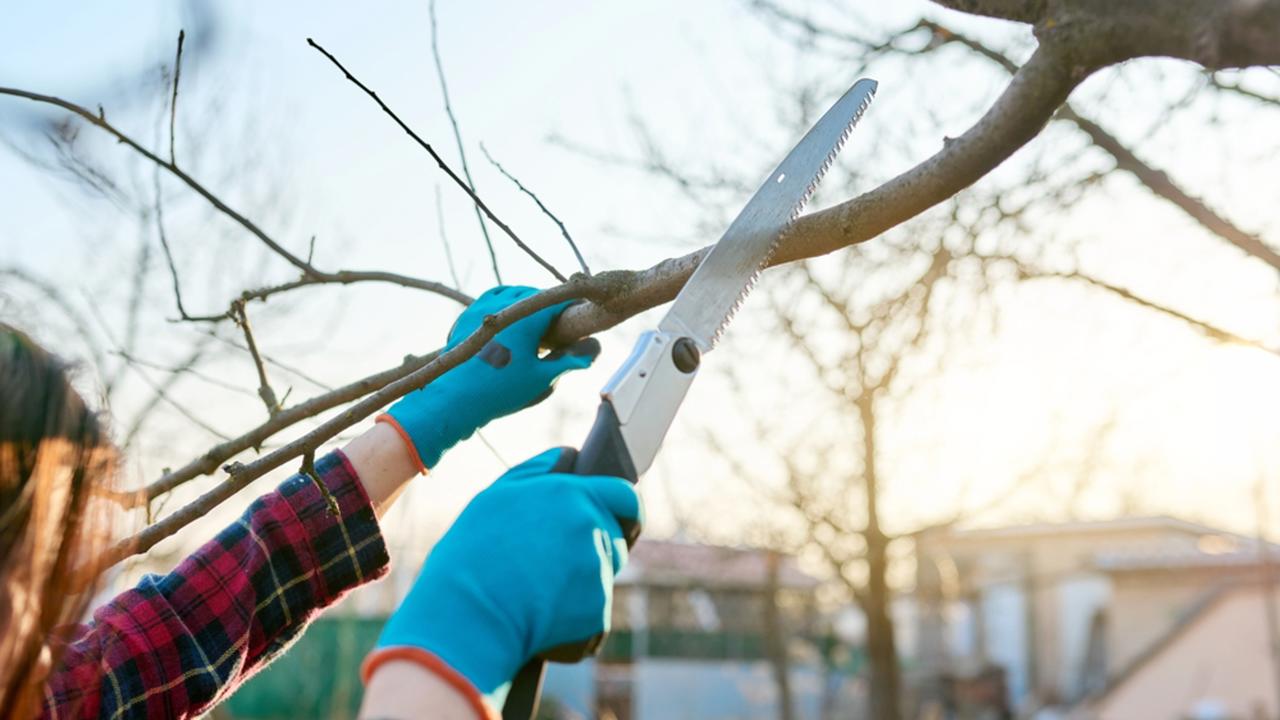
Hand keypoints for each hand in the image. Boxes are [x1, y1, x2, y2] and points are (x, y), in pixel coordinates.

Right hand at [362, 448, 640, 707]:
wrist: (468, 618)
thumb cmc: (473, 554)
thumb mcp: (497, 496)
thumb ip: (539, 471)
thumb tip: (569, 457)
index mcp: (573, 495)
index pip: (625, 495)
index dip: (625, 508)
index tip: (622, 517)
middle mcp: (593, 529)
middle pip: (615, 538)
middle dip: (594, 548)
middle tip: (553, 562)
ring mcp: (599, 572)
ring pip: (602, 576)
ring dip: (582, 581)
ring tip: (538, 590)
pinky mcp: (598, 613)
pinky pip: (592, 613)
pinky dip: (573, 617)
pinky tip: (538, 617)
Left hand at [378, 286, 598, 471]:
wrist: (454, 399)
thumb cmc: (501, 390)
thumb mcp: (541, 378)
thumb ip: (568, 361)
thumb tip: (593, 351)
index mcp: (526, 317)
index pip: (558, 301)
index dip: (573, 306)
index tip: (583, 313)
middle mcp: (504, 305)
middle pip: (534, 294)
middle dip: (549, 303)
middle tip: (562, 317)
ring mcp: (481, 308)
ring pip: (511, 293)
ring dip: (526, 300)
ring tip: (536, 315)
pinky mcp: (466, 317)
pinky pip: (490, 300)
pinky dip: (504, 304)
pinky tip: (509, 318)